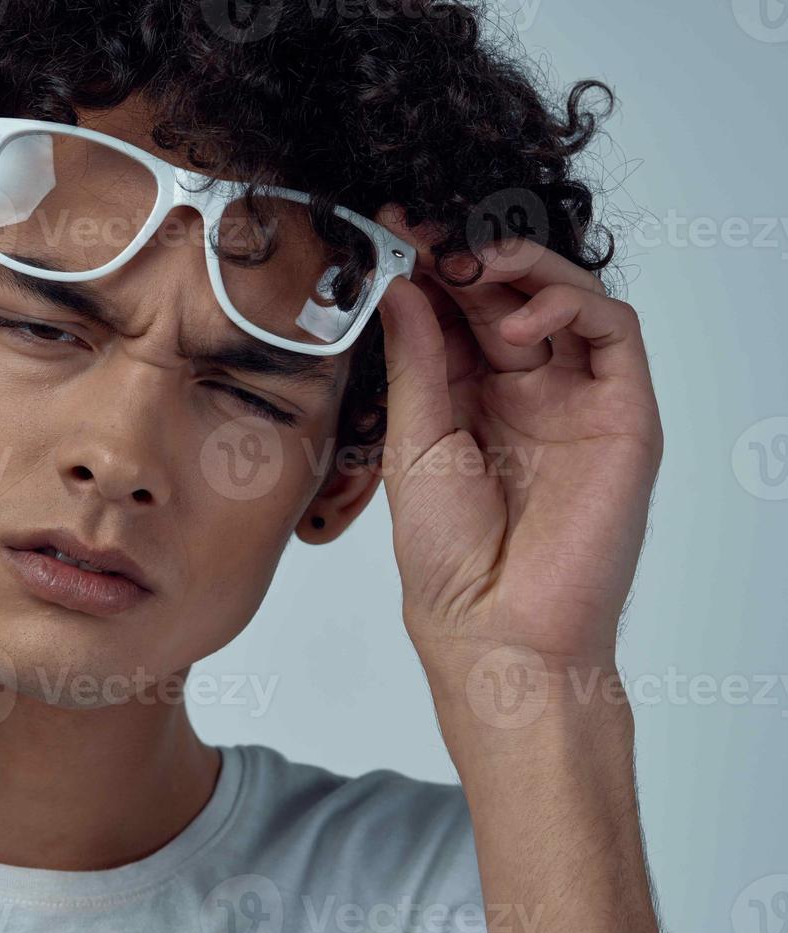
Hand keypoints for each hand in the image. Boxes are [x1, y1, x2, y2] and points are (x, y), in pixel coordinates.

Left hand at [374, 212, 663, 701]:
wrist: (498, 626)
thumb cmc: (448, 556)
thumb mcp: (414, 442)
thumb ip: (416, 361)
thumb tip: (403, 285)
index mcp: (469, 401)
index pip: (455, 312)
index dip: (426, 268)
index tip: (389, 227)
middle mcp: (526, 393)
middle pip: (506, 296)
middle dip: (466, 253)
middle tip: (426, 225)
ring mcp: (577, 400)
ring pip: (565, 299)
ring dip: (521, 265)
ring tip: (472, 259)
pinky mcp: (624, 413)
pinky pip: (614, 332)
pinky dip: (573, 304)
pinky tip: (521, 320)